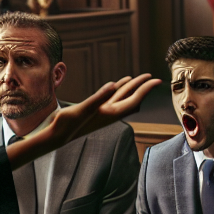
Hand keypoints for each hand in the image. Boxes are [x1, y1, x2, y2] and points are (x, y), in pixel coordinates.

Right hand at [6, 73, 160, 169]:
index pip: (134, 99)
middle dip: (142, 87)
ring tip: (139, 78)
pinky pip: (110, 98)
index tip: (157, 80)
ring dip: (131, 88)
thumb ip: (98, 97)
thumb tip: (113, 85)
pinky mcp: (94, 111)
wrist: (55, 136)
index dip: (146, 89)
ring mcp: (103, 112)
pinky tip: (116, 84)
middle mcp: (110, 114)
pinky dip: (116, 90)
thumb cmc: (67, 125)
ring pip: (121, 98)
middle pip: (131, 98)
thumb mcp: (83, 109)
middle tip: (153, 77)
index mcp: (111, 114)